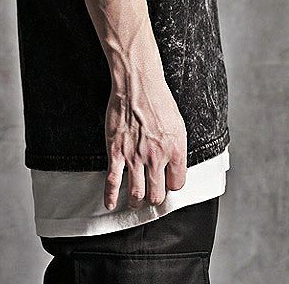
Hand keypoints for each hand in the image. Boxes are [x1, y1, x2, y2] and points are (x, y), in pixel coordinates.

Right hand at [103, 72, 186, 210]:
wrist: (138, 84)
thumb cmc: (158, 100)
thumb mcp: (178, 125)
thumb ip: (177, 149)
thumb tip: (175, 165)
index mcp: (176, 150)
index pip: (177, 184)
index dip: (172, 186)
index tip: (167, 184)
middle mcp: (157, 158)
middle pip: (156, 195)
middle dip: (154, 198)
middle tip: (151, 198)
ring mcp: (135, 157)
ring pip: (137, 194)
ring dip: (136, 202)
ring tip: (135, 203)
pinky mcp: (117, 152)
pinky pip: (113, 181)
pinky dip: (110, 196)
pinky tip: (110, 203)